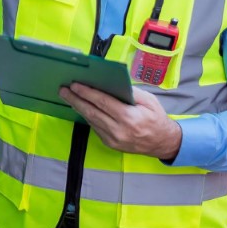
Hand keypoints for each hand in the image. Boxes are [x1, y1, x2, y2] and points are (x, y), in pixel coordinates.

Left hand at [59, 82, 181, 159]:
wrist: (162, 143)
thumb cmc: (156, 118)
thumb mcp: (149, 101)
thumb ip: (130, 92)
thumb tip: (111, 83)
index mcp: (129, 118)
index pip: (103, 102)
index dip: (87, 93)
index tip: (75, 84)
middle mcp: (119, 130)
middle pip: (92, 112)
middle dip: (76, 99)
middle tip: (63, 90)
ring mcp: (113, 139)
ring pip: (91, 121)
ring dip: (78, 108)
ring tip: (68, 96)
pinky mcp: (110, 144)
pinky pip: (95, 127)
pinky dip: (87, 116)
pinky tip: (81, 107)